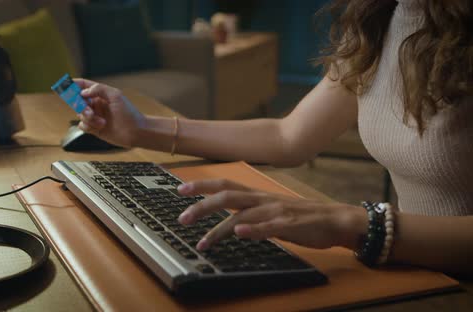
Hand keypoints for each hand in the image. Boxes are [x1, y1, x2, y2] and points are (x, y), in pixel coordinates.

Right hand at [73, 79, 145, 146]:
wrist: (135, 132)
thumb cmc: (129, 113)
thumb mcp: (115, 95)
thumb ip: (99, 89)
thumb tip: (84, 92)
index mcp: (101, 94)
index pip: (84, 86)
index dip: (74, 85)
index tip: (65, 85)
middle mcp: (96, 104)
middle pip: (77, 101)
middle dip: (80, 105)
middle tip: (89, 110)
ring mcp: (95, 116)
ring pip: (79, 114)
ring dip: (88, 118)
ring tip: (101, 121)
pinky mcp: (94, 128)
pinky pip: (82, 126)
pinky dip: (88, 126)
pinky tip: (99, 127)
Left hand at [176, 179, 366, 250]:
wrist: (335, 219)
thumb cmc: (302, 216)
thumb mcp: (271, 209)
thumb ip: (250, 212)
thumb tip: (229, 221)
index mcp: (257, 195)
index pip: (225, 184)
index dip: (202, 185)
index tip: (180, 189)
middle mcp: (263, 199)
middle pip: (227, 195)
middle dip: (202, 205)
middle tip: (182, 218)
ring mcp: (275, 211)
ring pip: (242, 215)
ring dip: (219, 229)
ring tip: (202, 242)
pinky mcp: (289, 225)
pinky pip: (269, 227)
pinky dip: (253, 230)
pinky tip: (239, 234)